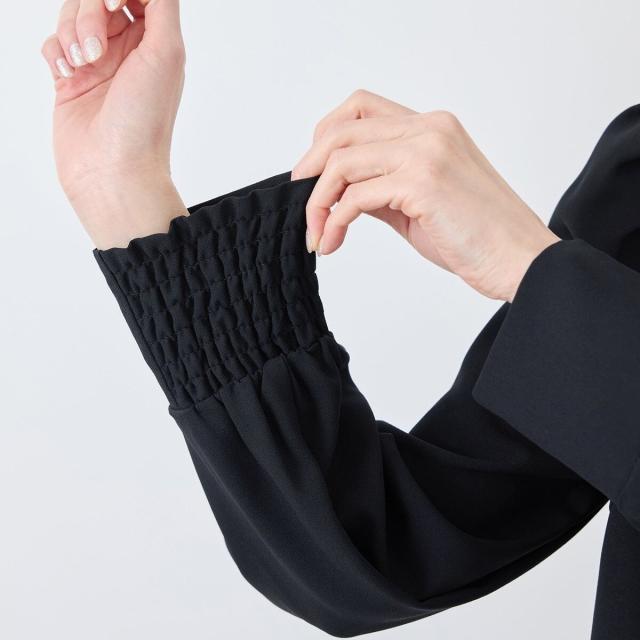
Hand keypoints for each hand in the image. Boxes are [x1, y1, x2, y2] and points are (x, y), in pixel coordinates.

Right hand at [41, 0, 187, 248]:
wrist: (113, 171)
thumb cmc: (143, 120)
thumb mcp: (167, 53)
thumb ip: (162, 7)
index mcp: (156, 42)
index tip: (114, 5)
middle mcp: (128, 50)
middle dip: (90, 13)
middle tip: (97, 49)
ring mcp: (97, 64)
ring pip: (71, 15)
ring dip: (71, 33)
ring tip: (84, 66)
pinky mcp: (70, 80)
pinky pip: (52, 44)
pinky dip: (55, 52)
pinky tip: (67, 75)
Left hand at [292, 90, 560, 301]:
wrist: (522, 262)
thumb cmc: (478, 238)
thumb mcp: (420, 204)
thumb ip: (383, 187)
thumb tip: (340, 193)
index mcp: (432, 128)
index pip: (360, 110)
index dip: (325, 138)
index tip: (310, 176)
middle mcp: (429, 129)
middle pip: (343, 129)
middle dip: (310, 170)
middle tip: (301, 209)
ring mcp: (427, 152)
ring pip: (343, 160)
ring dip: (317, 202)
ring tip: (316, 235)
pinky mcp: (423, 183)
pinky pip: (356, 195)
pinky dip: (334, 220)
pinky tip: (332, 242)